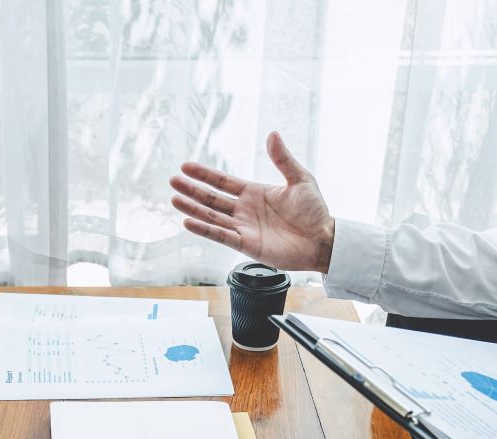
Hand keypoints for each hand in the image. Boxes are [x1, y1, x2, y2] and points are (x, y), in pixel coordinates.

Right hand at [169, 131, 334, 271]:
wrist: (323, 239)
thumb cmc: (314, 212)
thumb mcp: (300, 179)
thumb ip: (282, 159)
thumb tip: (272, 135)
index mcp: (254, 193)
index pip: (223, 182)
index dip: (205, 174)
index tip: (186, 166)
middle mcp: (244, 210)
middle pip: (211, 199)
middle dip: (192, 189)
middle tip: (173, 181)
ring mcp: (243, 228)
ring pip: (212, 217)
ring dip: (192, 209)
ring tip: (174, 199)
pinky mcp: (246, 245)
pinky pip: (221, 236)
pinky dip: (204, 229)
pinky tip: (188, 222)